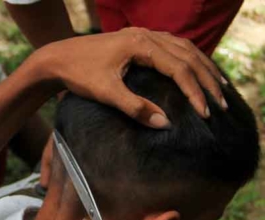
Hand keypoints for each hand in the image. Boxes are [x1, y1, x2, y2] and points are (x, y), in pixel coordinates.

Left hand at [30, 28, 226, 128]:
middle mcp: (146, 35)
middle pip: (188, 55)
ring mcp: (143, 35)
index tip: (205, 113)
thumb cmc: (78, 76)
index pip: (179, 68)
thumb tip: (165, 123)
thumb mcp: (106, 93)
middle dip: (207, 80)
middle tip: (222, 103)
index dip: (195, 91)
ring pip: (184, 48)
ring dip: (202, 67)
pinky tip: (195, 73)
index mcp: (141, 44)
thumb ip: (135, 108)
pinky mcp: (138, 40)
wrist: (57, 59)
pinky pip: (173, 47)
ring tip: (218, 88)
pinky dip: (188, 60)